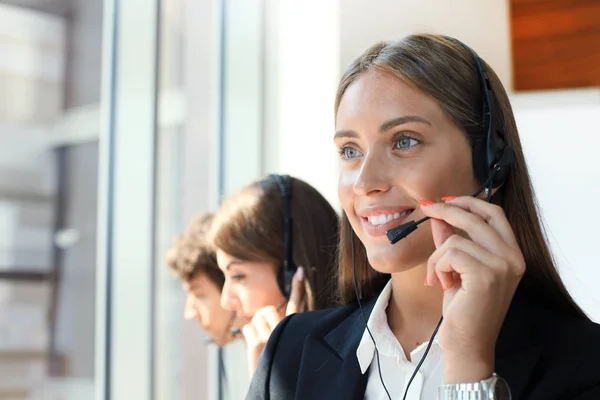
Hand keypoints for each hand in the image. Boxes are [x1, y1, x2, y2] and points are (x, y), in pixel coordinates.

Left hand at [242, 267, 305, 376]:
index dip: (298, 287)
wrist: (275, 387)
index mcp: (295, 329)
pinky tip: (255, 347)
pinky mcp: (257, 344)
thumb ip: (285, 327)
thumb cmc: (281, 364)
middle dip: (263, 317)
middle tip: (266, 331)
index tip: (300, 271)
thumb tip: (270, 314)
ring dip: (256, 327)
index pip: (296, 304)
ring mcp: (270, 337)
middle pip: (268, 308)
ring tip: (262, 341)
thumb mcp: (287, 343)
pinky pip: (247, 328)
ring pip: (255, 317)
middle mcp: (284, 331)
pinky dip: (248, 336)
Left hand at [420, 196, 524, 383]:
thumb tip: (439, 215)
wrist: (467, 343)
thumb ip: (452, 240)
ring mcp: (502, 266)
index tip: (446, 199)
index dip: (470, 202)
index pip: (495, 214)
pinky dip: (438, 266)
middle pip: (477, 217)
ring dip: (437, 256)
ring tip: (438, 277)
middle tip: (426, 208)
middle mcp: (513, 258)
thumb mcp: (457, 268)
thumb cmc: (463, 308)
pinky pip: (450, 252)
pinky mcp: (486, 275)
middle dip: (446, 209)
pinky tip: (442, 284)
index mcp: (512, 254)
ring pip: (456, 238)